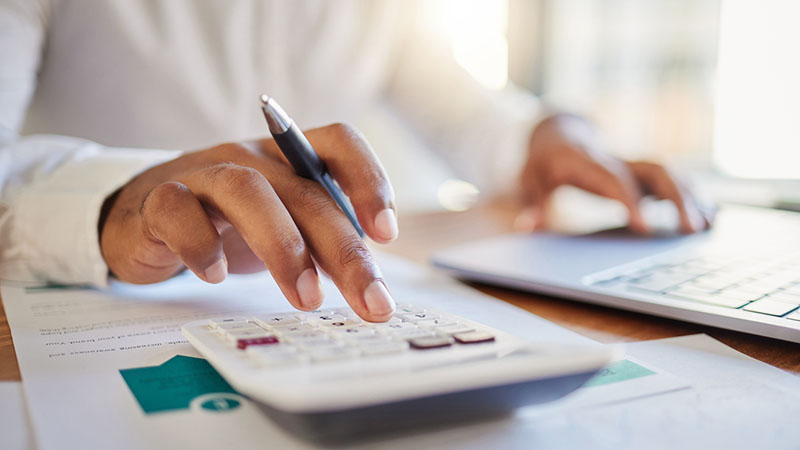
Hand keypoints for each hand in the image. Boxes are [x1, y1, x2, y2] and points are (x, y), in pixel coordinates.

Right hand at [99, 124, 398, 321]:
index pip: (339, 142)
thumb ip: (321, 242)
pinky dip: (201, 244)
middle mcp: (251, 157)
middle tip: (370, 300)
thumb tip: (370, 283)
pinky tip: (216, 276)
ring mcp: (203, 173)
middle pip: (305, 191)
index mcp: (289, 157)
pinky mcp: (158, 199)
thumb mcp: (282, 226)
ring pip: (247, 191)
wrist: (142, 217)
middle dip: (344, 250)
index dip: (369, 179)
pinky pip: (178, 211)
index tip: (386, 234)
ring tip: (306, 298)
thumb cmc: (226, 223)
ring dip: (283, 247)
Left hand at [518, 114, 712, 233]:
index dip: (631, 202)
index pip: (615, 180)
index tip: (645, 229)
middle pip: (654, 170)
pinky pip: (671, 178)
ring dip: (691, 197)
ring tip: (708, 227)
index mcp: (588, 162)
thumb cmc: (542, 162)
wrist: (556, 134)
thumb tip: (526, 227)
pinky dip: (692, 194)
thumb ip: (532, 202)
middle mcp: (616, 159)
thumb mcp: (529, 180)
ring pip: (669, 173)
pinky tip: (711, 215)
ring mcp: (631, 163)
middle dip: (676, 198)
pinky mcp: (640, 171)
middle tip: (692, 230)